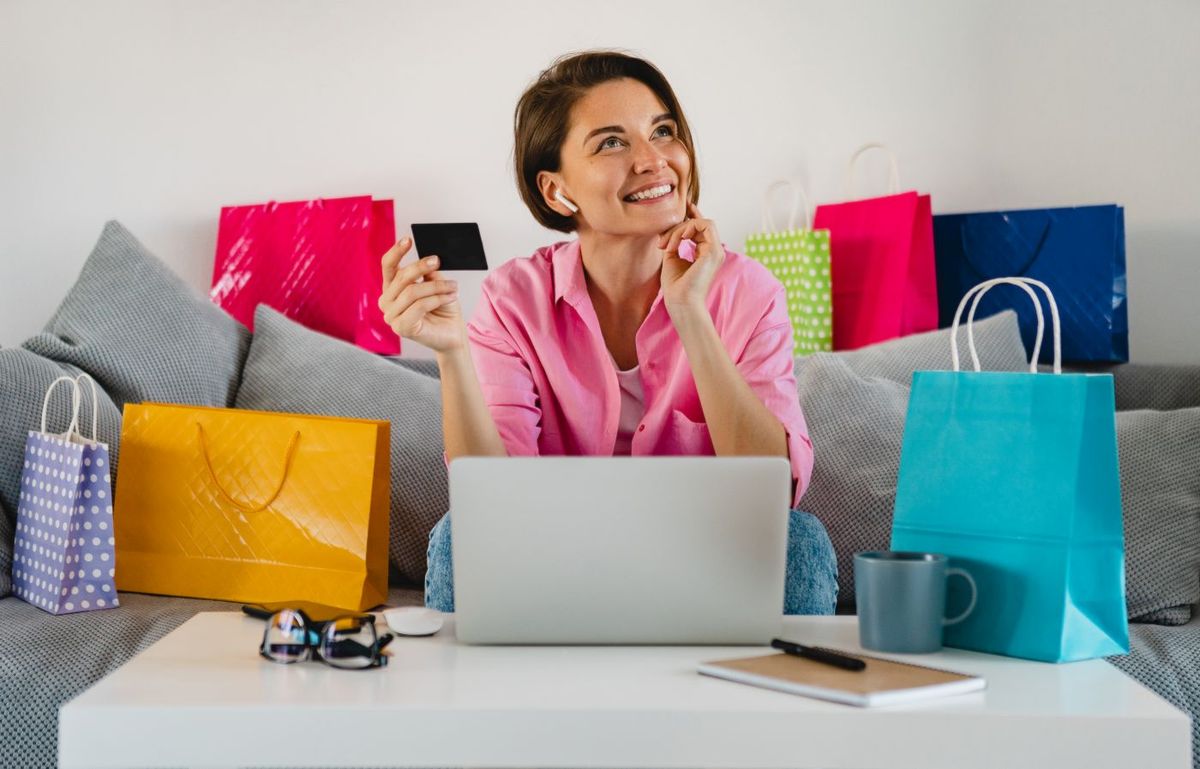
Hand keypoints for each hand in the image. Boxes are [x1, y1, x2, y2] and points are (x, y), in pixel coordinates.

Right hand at [378, 238, 465, 353]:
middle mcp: (387, 302)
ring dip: (436, 287)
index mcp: (392, 289)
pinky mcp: (401, 328)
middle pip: (402, 277)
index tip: (408, 239)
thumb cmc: (443, 310)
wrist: (453, 334)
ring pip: (412, 291)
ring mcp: (391, 316)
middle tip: (437, 261)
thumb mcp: (437, 285)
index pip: (388, 266)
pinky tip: (449, 297)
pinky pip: (419, 306)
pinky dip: (437, 299)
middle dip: (422, 267)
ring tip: (453, 287)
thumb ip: (429, 274)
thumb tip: (429, 261)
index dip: (397, 252)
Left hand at [657, 202, 724, 320]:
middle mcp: (713, 251)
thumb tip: (671, 228)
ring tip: (668, 245)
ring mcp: (716, 251)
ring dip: (681, 229)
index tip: (685, 204)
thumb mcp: (672, 258)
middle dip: (677, 228)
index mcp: (705, 253)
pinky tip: (679, 239)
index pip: (702, 228)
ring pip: (702, 223)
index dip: (694, 214)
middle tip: (661, 243)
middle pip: (699, 224)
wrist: (680, 302)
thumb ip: (674, 242)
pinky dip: (690, 228)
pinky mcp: (715, 251)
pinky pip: (705, 225)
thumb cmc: (675, 286)